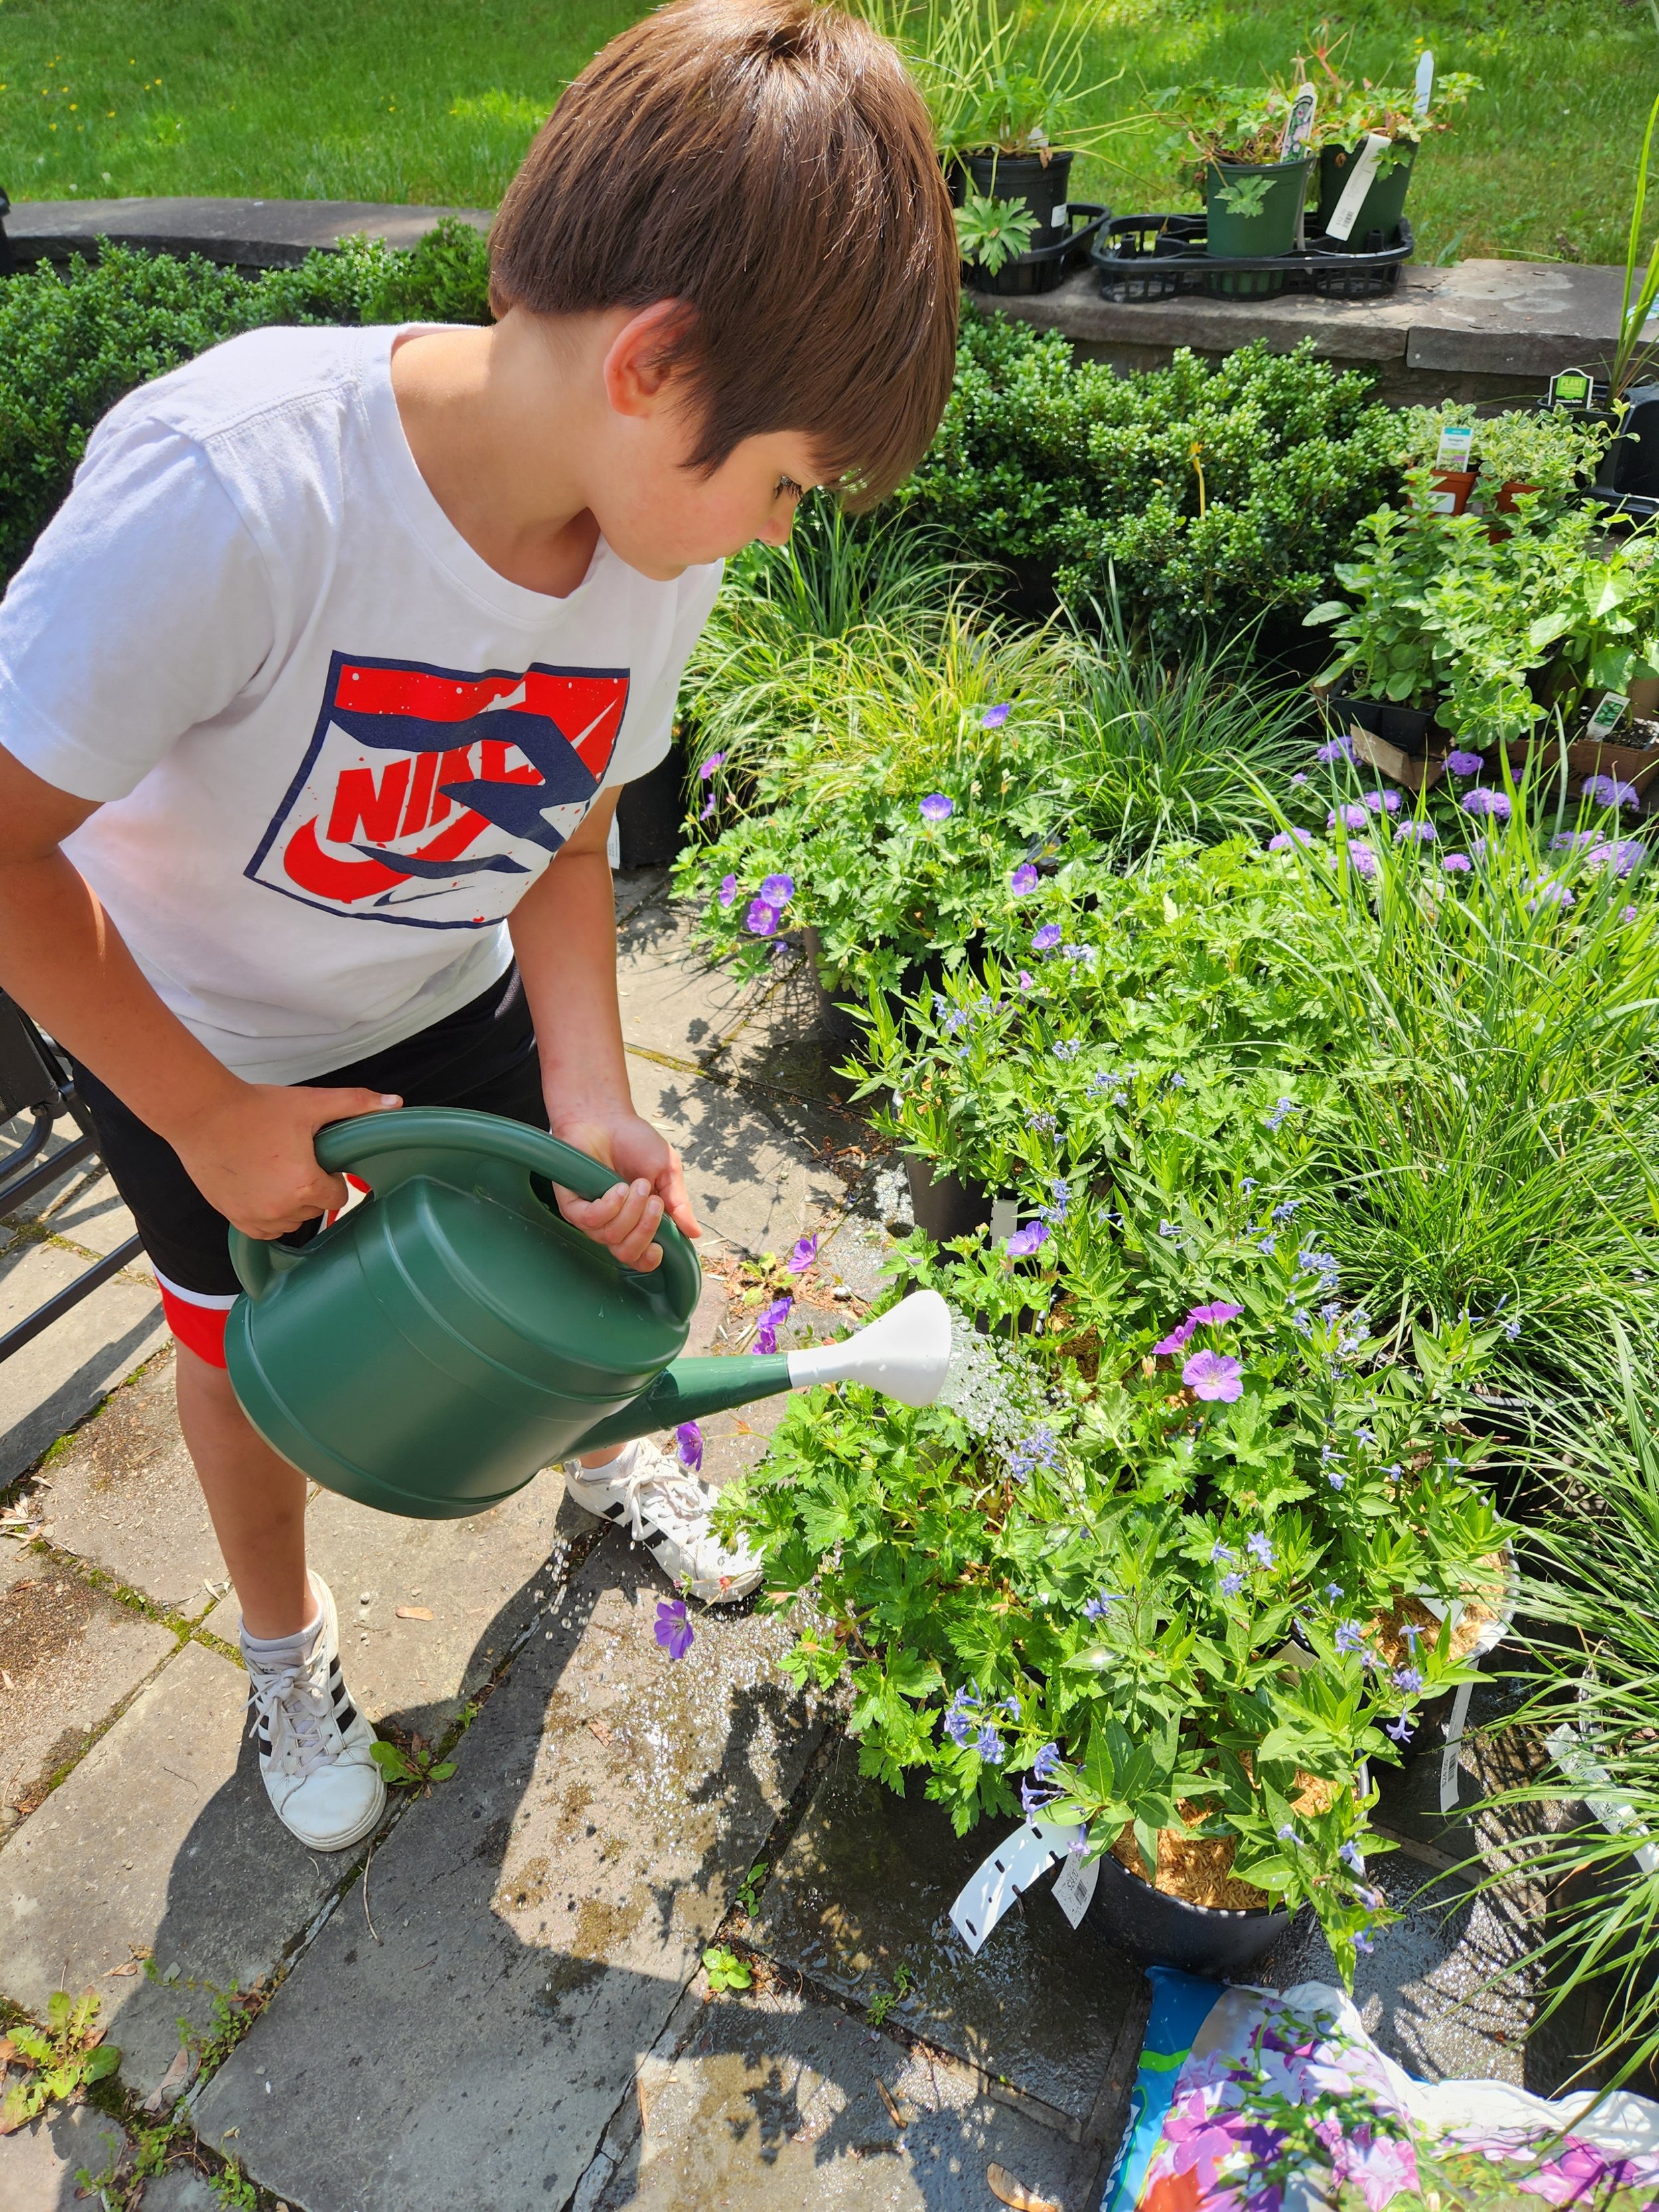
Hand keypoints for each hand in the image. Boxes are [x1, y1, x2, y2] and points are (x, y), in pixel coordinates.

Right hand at [168, 1081, 401, 1239]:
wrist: (203, 1115)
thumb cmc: (257, 1109)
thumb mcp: (311, 1104)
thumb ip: (356, 1104)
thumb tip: (396, 1103)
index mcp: (305, 1186)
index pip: (338, 1195)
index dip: (332, 1176)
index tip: (320, 1160)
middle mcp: (282, 1209)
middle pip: (314, 1209)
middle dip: (311, 1188)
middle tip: (296, 1159)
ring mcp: (256, 1218)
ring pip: (290, 1221)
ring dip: (291, 1203)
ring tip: (277, 1171)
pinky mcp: (234, 1219)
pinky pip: (264, 1229)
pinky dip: (268, 1214)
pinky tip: (262, 1187)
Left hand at [549, 1108, 699, 1272]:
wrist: (605, 1116)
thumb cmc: (634, 1141)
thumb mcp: (666, 1170)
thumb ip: (679, 1203)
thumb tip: (695, 1233)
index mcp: (636, 1219)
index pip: (639, 1257)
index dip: (649, 1260)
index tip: (660, 1247)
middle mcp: (613, 1223)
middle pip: (626, 1253)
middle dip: (645, 1230)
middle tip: (653, 1201)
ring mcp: (591, 1216)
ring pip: (611, 1237)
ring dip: (630, 1212)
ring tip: (636, 1183)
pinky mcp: (572, 1205)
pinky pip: (590, 1221)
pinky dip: (609, 1207)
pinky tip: (617, 1188)